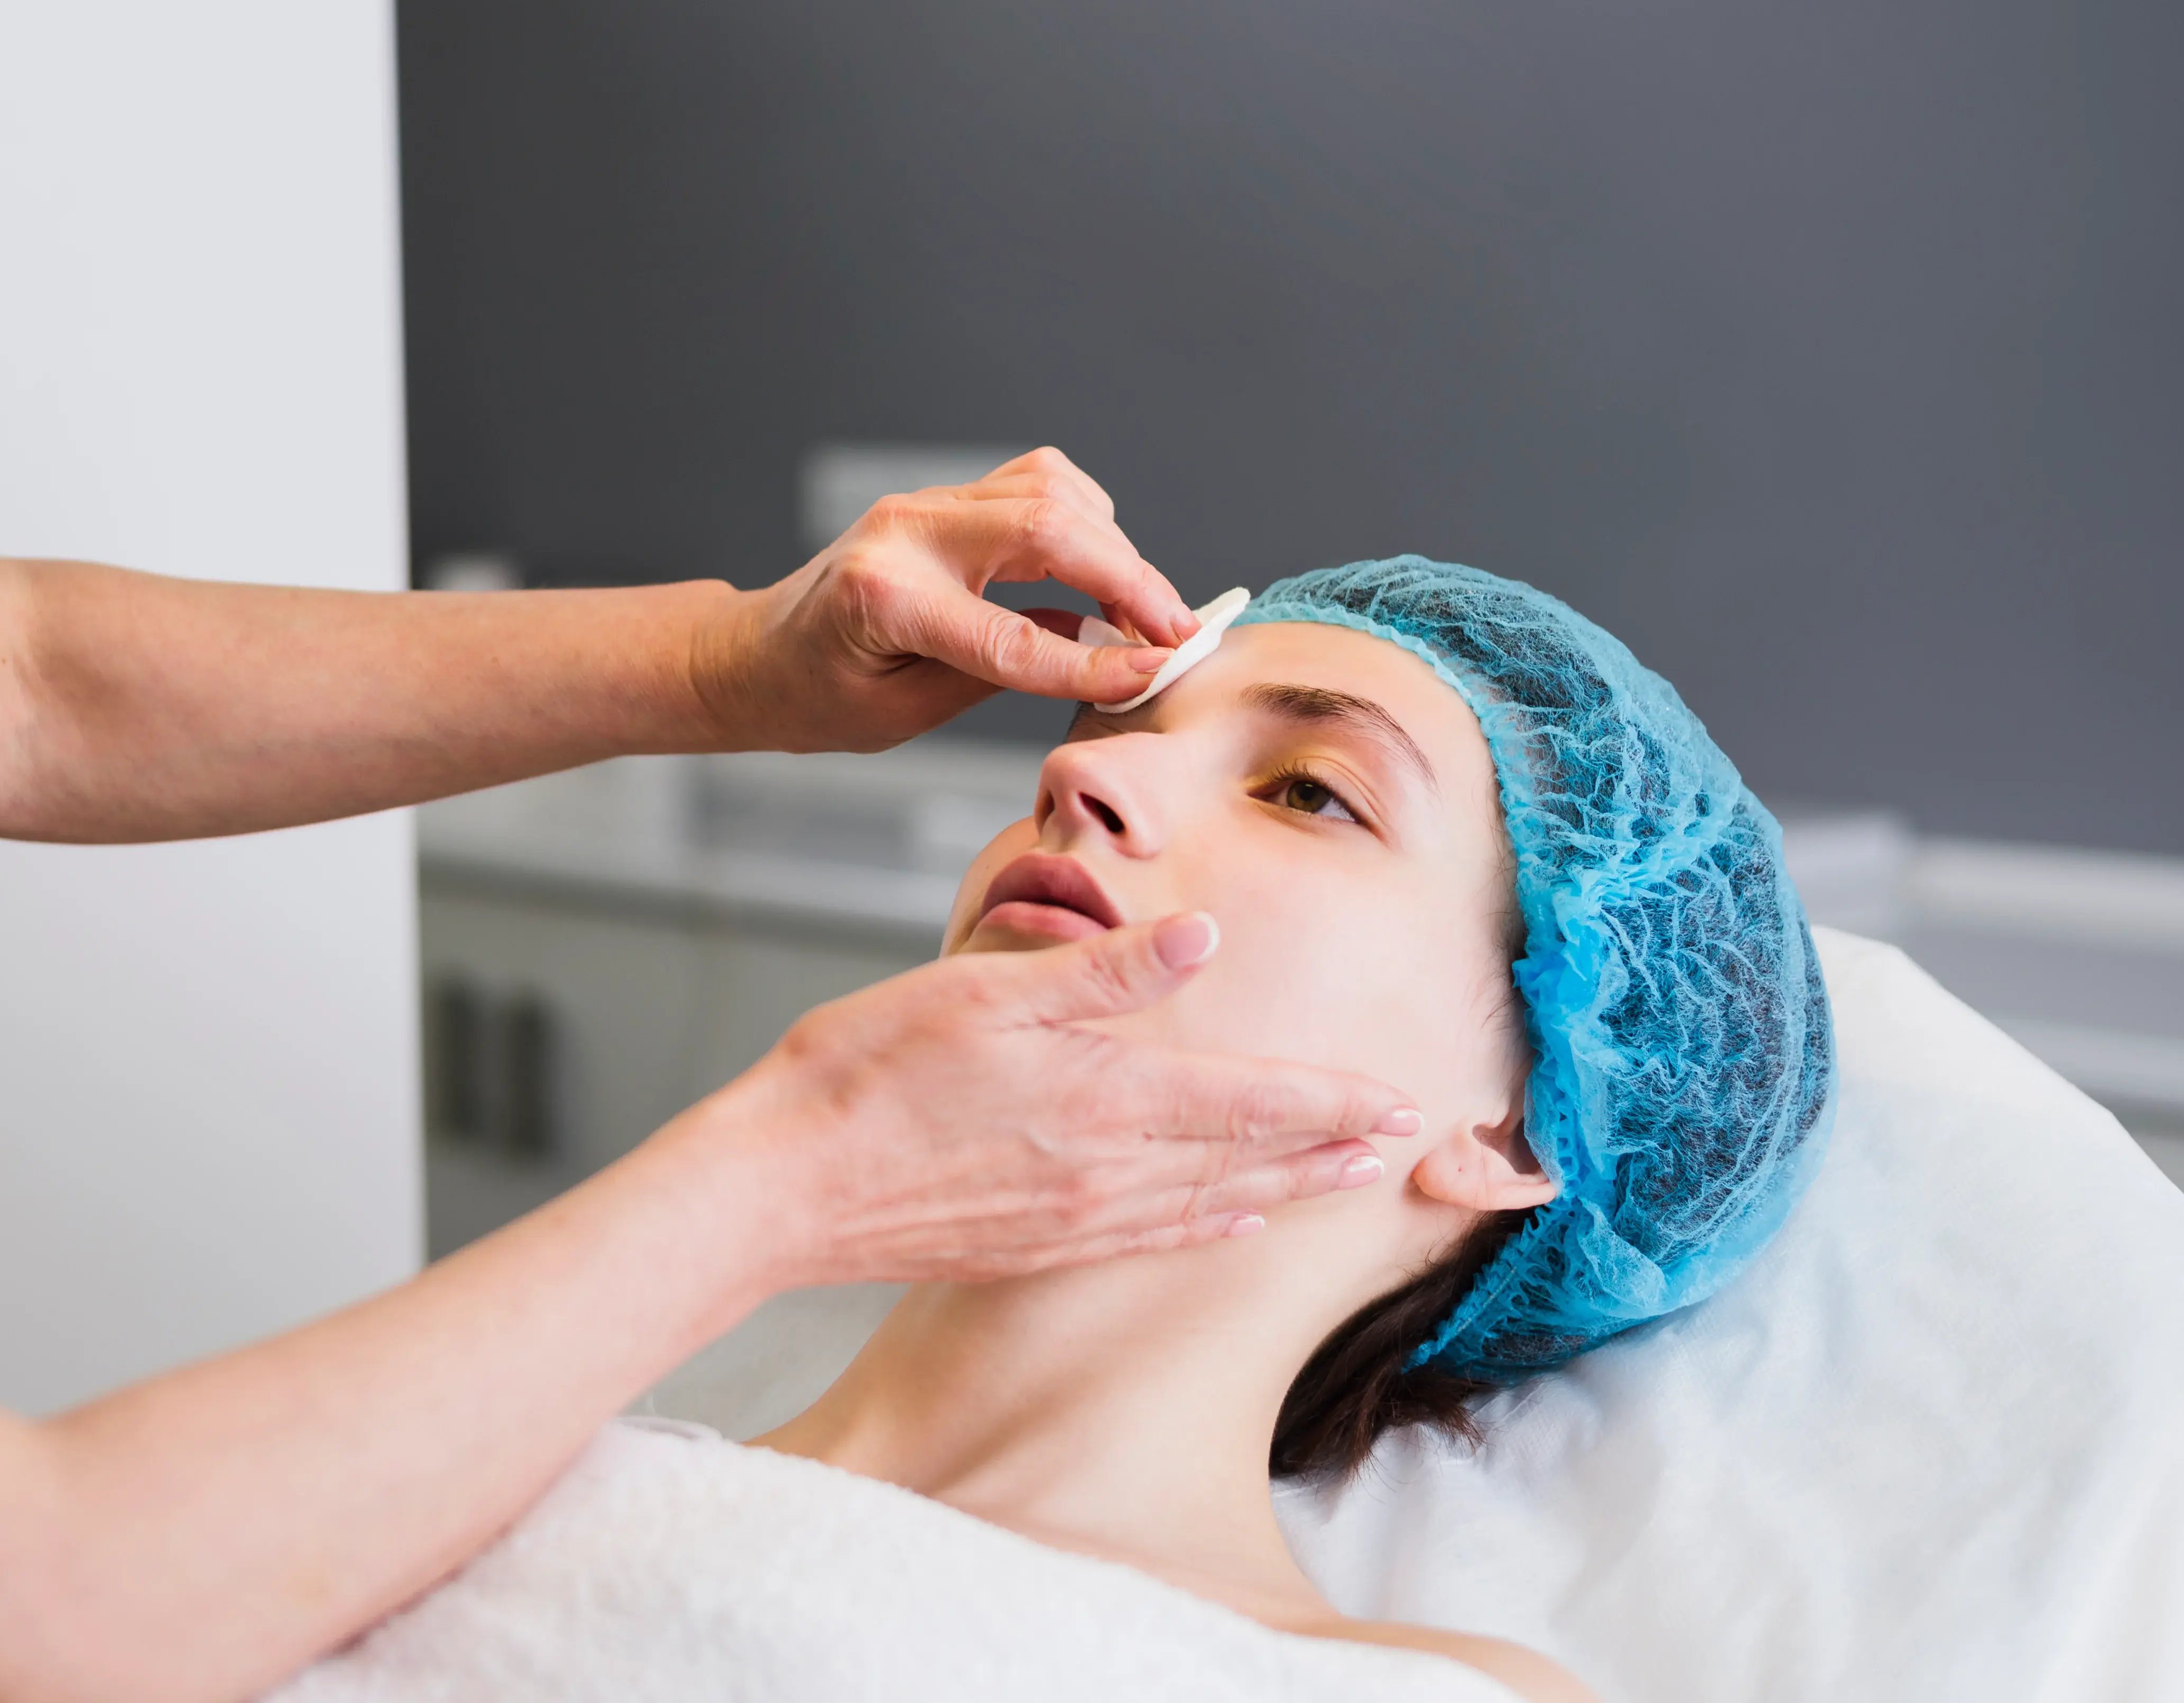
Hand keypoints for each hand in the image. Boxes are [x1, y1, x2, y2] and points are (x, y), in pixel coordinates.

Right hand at [686, 912, 1417, 1285]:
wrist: (782, 1185)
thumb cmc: (864, 1071)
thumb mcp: (983, 989)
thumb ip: (1101, 970)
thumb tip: (1203, 936)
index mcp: (1100, 1097)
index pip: (1249, 1100)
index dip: (1332, 1101)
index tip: (1401, 1102)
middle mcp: (1103, 1171)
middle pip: (1248, 1160)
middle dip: (1332, 1149)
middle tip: (1402, 1144)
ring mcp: (1069, 1219)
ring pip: (1210, 1204)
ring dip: (1287, 1189)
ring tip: (1345, 1181)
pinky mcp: (1032, 1247)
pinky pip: (1151, 1240)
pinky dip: (1209, 1228)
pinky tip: (1232, 1223)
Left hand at [689, 448, 1199, 751]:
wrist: (754, 654)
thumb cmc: (816, 696)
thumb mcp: (904, 714)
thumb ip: (1003, 675)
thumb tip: (1107, 653)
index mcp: (884, 598)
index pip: (1013, 634)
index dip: (1094, 659)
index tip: (1156, 672)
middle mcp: (905, 532)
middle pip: (1048, 529)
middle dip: (1129, 579)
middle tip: (1176, 634)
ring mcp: (923, 503)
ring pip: (1049, 490)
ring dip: (1113, 545)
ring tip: (1144, 609)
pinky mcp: (942, 497)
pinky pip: (1034, 483)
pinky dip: (1083, 519)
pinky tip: (1098, 566)